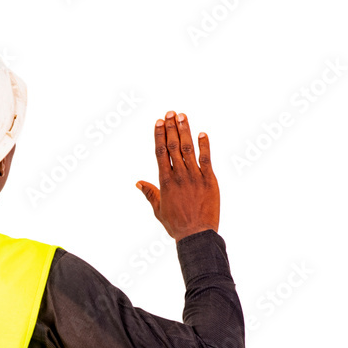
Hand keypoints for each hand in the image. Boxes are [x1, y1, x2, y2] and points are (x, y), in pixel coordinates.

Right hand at [136, 111, 219, 240]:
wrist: (196, 234)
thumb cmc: (176, 225)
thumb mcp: (158, 209)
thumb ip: (149, 193)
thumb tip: (138, 182)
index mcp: (165, 181)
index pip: (160, 152)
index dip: (159, 135)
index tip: (159, 122)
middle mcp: (178, 175)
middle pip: (173, 146)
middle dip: (171, 128)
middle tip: (170, 113)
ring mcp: (194, 176)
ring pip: (188, 149)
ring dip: (185, 131)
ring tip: (182, 116)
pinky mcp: (209, 180)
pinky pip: (206, 159)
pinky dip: (204, 145)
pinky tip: (202, 133)